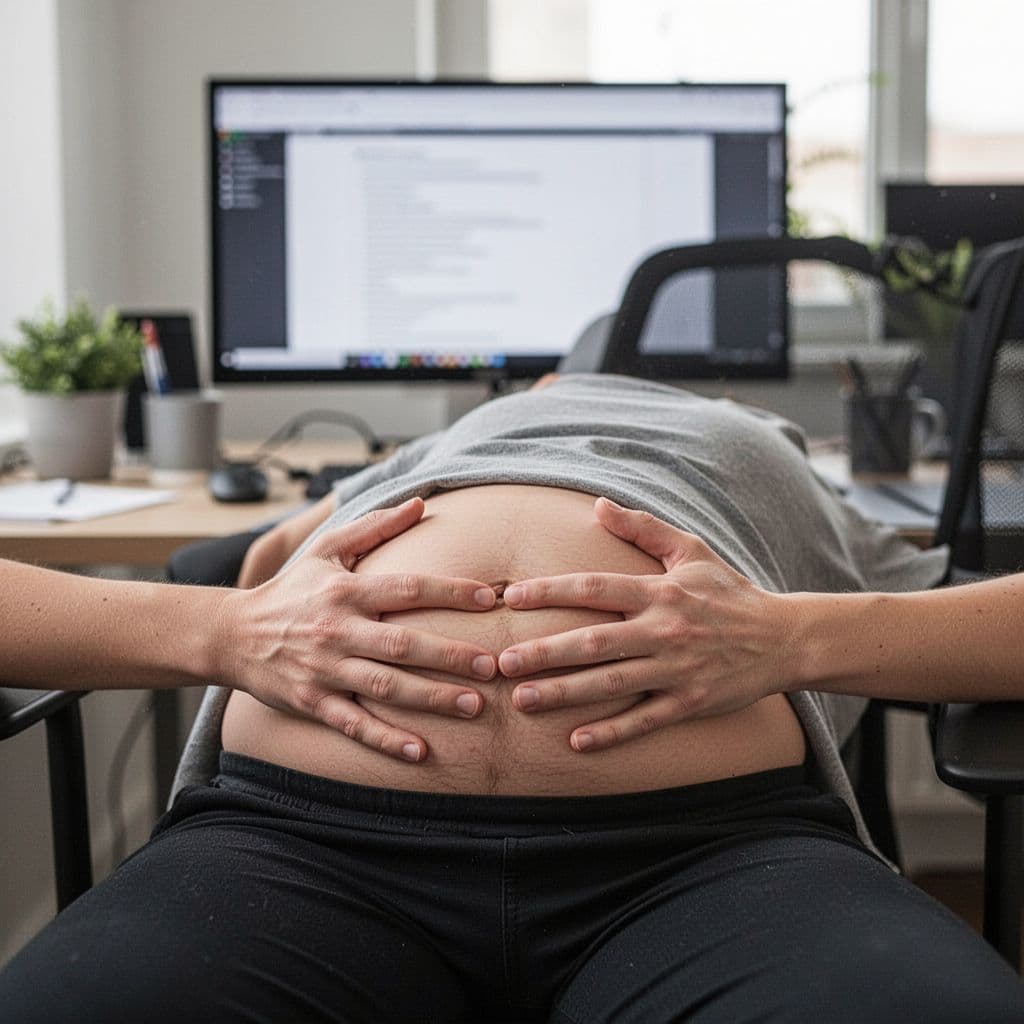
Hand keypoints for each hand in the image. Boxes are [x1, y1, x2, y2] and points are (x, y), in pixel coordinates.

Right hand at [219, 498, 497, 761]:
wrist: (231, 634)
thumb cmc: (291, 589)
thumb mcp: (327, 550)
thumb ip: (376, 527)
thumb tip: (421, 503)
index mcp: (346, 591)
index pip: (407, 587)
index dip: (450, 592)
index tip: (490, 599)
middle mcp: (337, 630)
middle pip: (402, 643)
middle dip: (450, 656)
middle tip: (493, 666)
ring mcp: (324, 669)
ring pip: (385, 687)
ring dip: (431, 698)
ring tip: (474, 705)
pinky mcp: (312, 702)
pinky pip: (353, 724)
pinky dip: (385, 739)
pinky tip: (419, 751)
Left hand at [498, 498, 796, 752]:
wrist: (785, 638)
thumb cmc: (730, 592)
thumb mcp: (691, 551)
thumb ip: (643, 527)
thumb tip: (598, 504)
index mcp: (660, 592)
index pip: (595, 588)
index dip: (551, 591)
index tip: (511, 598)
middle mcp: (664, 630)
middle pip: (594, 641)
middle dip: (545, 652)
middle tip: (501, 662)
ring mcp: (677, 670)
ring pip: (611, 684)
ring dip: (565, 693)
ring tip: (523, 700)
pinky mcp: (690, 702)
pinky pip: (645, 720)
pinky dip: (612, 732)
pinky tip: (576, 742)